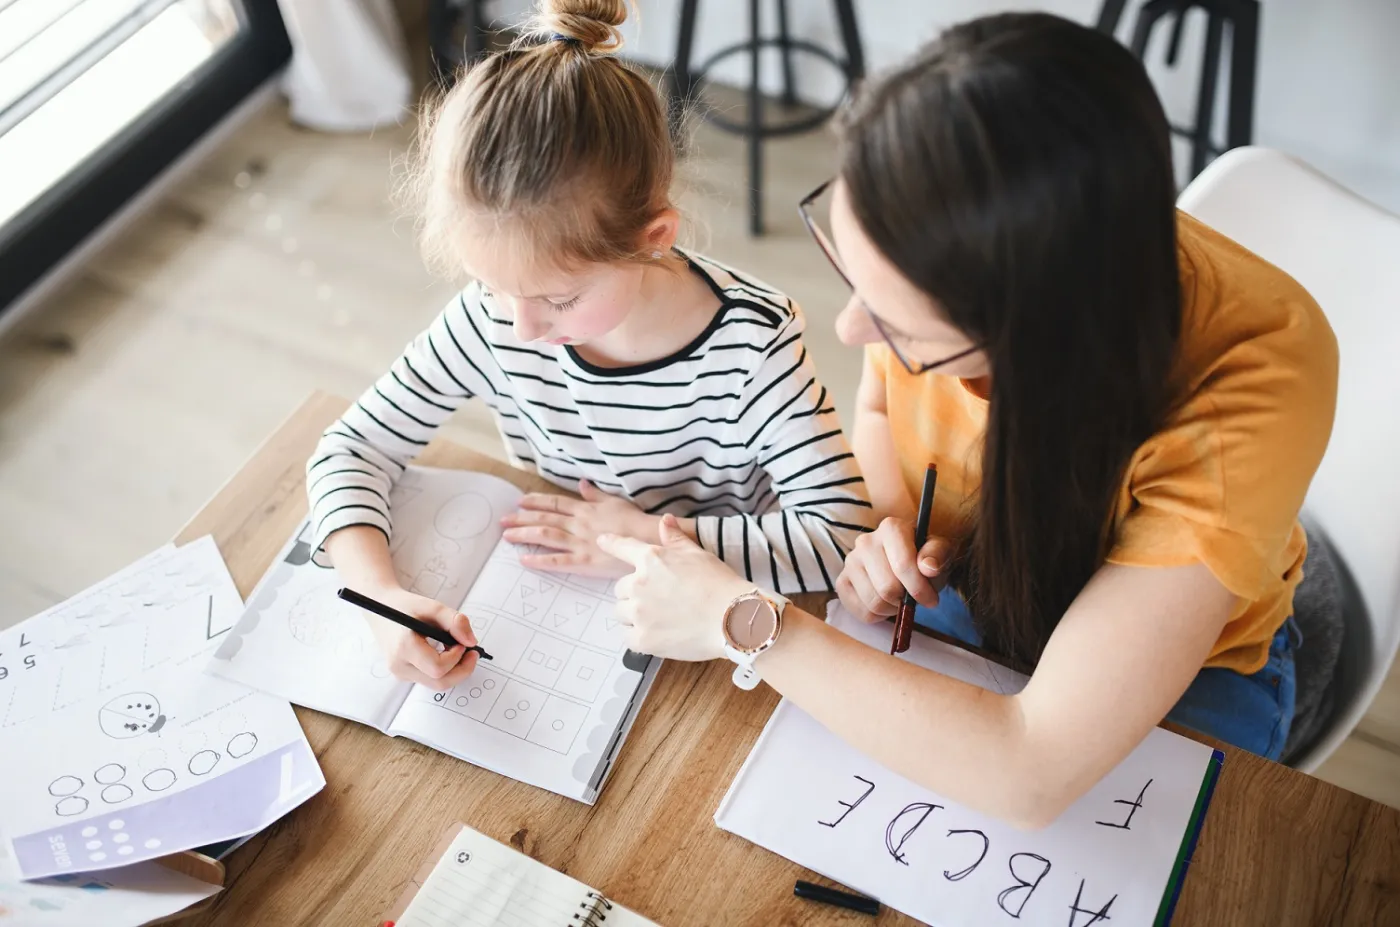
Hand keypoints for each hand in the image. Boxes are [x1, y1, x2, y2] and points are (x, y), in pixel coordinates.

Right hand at [353, 584, 479, 689]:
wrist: (381, 608)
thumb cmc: (405, 606)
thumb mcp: (432, 607)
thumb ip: (455, 622)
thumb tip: (471, 641)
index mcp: (403, 647)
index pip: (438, 667)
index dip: (456, 657)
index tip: (462, 642)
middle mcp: (399, 665)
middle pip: (439, 682)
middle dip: (462, 670)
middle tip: (472, 652)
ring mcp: (400, 673)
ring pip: (436, 683)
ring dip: (454, 669)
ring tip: (456, 648)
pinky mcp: (403, 675)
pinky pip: (430, 679)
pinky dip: (444, 669)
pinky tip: (445, 652)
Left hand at [501, 480, 658, 576]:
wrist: (647, 540)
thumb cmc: (634, 521)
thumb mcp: (615, 501)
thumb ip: (595, 494)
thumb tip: (582, 483)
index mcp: (585, 509)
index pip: (555, 503)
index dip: (536, 502)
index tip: (520, 501)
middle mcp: (578, 524)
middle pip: (544, 518)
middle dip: (521, 518)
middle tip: (502, 520)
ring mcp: (579, 542)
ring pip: (545, 535)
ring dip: (524, 534)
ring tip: (507, 536)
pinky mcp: (584, 562)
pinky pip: (557, 561)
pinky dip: (540, 560)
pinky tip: (524, 560)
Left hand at [597, 514, 752, 660]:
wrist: (732, 618)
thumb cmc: (719, 583)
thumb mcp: (697, 554)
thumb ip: (675, 538)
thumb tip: (664, 519)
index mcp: (651, 559)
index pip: (621, 547)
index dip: (610, 543)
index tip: (601, 540)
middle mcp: (638, 584)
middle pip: (621, 588)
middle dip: (635, 592)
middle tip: (659, 599)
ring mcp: (638, 613)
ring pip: (621, 612)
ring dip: (633, 614)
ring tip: (658, 618)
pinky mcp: (642, 639)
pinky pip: (628, 636)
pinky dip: (638, 635)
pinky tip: (657, 634)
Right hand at [835, 517, 952, 623]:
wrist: (907, 562)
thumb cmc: (924, 558)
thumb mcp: (940, 552)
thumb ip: (937, 555)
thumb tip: (928, 568)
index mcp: (891, 528)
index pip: (903, 566)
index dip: (919, 588)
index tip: (931, 599)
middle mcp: (865, 541)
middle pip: (887, 587)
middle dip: (905, 600)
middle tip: (913, 599)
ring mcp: (850, 562)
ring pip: (873, 602)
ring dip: (892, 609)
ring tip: (899, 600)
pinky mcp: (842, 581)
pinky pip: (861, 611)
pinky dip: (878, 616)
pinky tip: (886, 603)